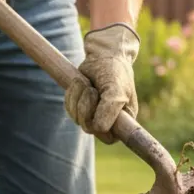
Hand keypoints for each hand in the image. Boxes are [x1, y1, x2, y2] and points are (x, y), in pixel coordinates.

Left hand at [67, 23, 139, 142]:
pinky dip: (71, 95)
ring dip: (77, 98)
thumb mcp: (115, 88)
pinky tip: (80, 83)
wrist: (103, 55)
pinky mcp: (81, 108)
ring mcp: (94, 115)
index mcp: (124, 120)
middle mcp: (109, 121)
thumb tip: (99, 129)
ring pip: (77, 119)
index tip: (97, 114)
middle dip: (86, 107)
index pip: (109, 138)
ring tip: (86, 83)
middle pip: (89, 128)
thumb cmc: (114, 71)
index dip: (100, 129)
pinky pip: (69, 110)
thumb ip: (110, 108)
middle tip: (92, 90)